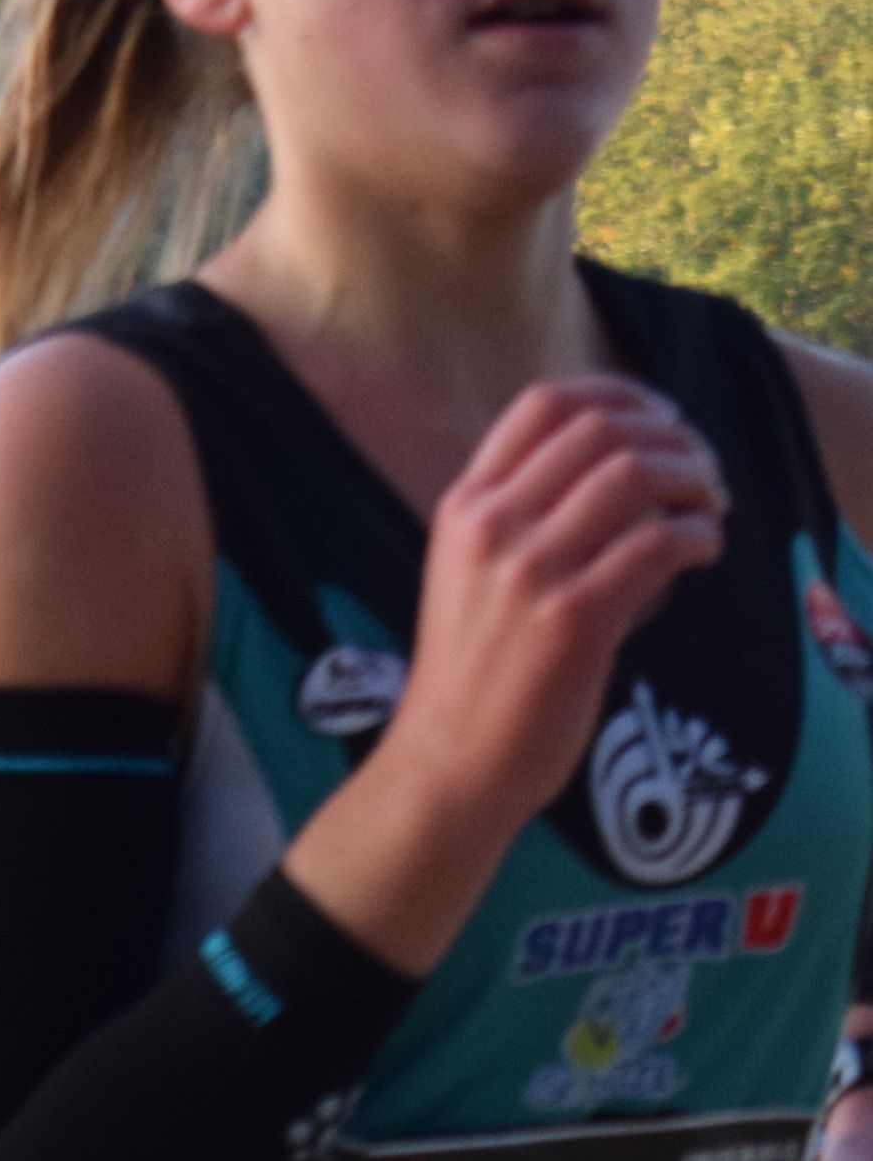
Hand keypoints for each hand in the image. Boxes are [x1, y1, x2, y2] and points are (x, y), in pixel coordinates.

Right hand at [287, 376, 727, 983]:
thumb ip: (517, 520)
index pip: (543, 404)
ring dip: (695, 478)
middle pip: (601, 429)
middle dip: (671, 435)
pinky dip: (700, 536)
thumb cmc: (470, 680)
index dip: (616, 393)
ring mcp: (530, 572)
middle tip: (702, 467)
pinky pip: (659, 544)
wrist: (448, 767)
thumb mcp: (468, 577)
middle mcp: (492, 527)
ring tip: (712, 505)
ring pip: (636, 474)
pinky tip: (706, 551)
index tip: (658, 414)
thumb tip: (615, 471)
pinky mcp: (574, 620)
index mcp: (464, 508)